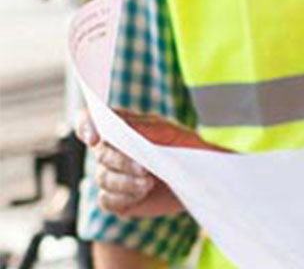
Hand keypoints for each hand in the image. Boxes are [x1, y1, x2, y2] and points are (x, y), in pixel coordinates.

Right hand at [76, 110, 223, 217]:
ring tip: (148, 183)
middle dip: (122, 162)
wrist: (200, 177)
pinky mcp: (117, 199)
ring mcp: (112, 175)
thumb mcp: (172, 134)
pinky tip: (140, 194)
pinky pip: (107, 200)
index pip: (90, 121)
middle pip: (101, 155)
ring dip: (125, 182)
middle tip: (145, 169)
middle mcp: (111, 151)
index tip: (95, 138)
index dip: (86, 126)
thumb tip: (121, 122)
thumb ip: (146, 128)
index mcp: (122, 128)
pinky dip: (123, 197)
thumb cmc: (186, 148)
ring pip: (103, 178)